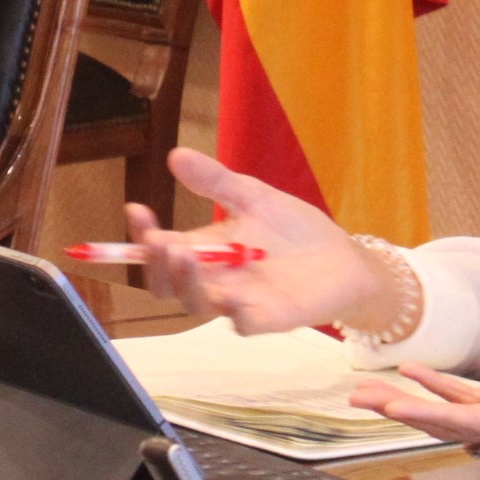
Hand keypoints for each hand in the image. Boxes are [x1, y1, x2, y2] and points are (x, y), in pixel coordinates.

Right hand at [125, 147, 394, 334]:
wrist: (343, 258)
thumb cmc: (295, 229)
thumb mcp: (252, 196)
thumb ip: (215, 180)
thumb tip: (174, 155)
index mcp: (205, 251)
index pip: (161, 249)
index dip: (142, 234)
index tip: (136, 209)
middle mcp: (214, 280)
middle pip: (168, 285)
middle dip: (157, 266)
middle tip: (159, 240)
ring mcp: (240, 302)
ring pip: (198, 305)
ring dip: (186, 284)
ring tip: (184, 255)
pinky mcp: (272, 318)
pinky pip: (245, 325)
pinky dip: (236, 316)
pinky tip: (232, 299)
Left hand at [349, 366, 479, 479]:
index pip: (471, 422)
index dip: (427, 413)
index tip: (388, 406)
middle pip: (450, 421)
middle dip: (403, 410)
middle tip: (358, 397)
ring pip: (458, 413)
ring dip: (415, 402)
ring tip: (374, 389)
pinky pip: (478, 402)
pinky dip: (447, 390)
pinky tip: (425, 377)